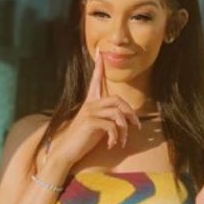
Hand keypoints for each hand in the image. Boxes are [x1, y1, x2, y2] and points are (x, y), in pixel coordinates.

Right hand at [48, 47, 140, 166]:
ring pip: (117, 113)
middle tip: (136, 126)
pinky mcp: (90, 122)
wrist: (66, 151)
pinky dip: (116, 137)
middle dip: (130, 113)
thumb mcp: (96, 126)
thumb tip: (125, 119)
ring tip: (123, 141)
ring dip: (125, 129)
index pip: (95, 81)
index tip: (100, 51)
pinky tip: (112, 145)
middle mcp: (89, 104)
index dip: (99, 67)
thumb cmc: (82, 139)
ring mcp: (89, 112)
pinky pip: (112, 126)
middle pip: (117, 99)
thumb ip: (107, 118)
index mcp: (90, 103)